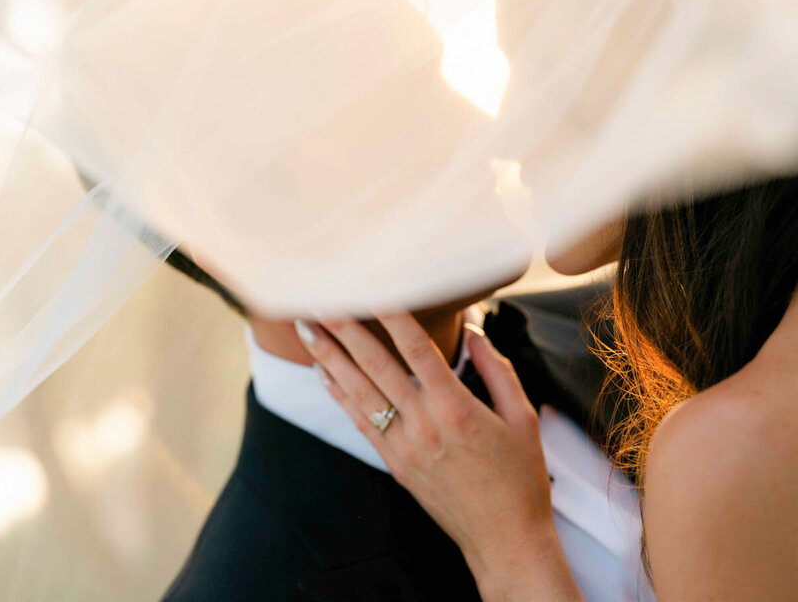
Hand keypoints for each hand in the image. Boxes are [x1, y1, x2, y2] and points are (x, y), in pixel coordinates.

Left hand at [295, 312, 581, 601]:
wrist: (505, 539)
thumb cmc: (520, 477)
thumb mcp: (521, 418)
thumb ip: (496, 370)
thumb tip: (475, 331)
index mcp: (457, 408)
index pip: (419, 350)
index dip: (395, 317)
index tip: (374, 288)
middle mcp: (424, 424)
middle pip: (376, 365)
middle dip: (345, 330)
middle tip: (320, 301)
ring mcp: (404, 445)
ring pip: (358, 391)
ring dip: (329, 357)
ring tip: (306, 330)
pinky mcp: (394, 463)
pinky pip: (359, 422)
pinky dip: (339, 395)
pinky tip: (323, 372)